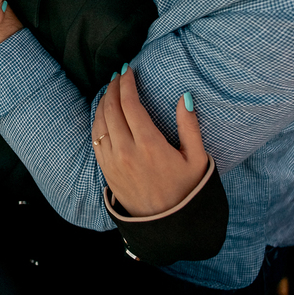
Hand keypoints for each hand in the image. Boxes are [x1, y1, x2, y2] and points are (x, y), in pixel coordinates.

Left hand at [92, 66, 208, 216]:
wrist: (167, 224)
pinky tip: (103, 112)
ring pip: (99, 122)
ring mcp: (113, 161)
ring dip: (102, 101)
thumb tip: (184, 97)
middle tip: (118, 75)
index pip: (130, 104)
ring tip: (110, 89)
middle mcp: (126, 151)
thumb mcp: (197, 159)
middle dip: (113, 87)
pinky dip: (97, 120)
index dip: (126, 83)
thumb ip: (190, 126)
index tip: (128, 70)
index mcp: (149, 144)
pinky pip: (95, 138)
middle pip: (111, 109)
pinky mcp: (106, 170)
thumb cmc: (187, 190)